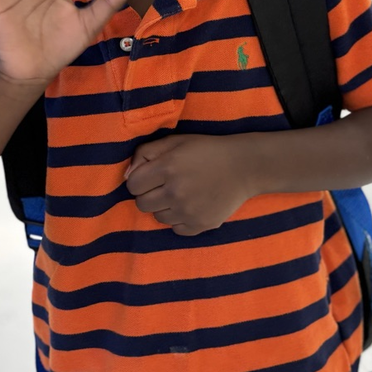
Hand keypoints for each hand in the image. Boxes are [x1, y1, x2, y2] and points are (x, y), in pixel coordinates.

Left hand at [125, 134, 258, 235]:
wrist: (244, 167)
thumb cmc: (206, 151)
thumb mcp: (175, 141)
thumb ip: (145, 153)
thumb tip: (126, 176)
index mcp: (167, 167)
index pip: (132, 185)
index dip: (139, 180)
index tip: (152, 176)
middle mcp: (175, 191)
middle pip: (142, 204)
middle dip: (149, 195)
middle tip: (165, 186)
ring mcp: (188, 211)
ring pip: (158, 218)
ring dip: (164, 207)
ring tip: (181, 194)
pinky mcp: (200, 225)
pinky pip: (176, 229)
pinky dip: (180, 220)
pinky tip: (191, 206)